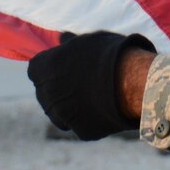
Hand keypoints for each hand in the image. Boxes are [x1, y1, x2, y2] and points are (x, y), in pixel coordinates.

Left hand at [27, 31, 154, 139]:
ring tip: (93, 96)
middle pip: (46, 93)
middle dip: (59, 89)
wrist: (132, 81)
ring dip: (70, 107)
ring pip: (60, 114)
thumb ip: (69, 44)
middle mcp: (46, 95)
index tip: (65, 67)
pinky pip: (81, 125)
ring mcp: (62, 116)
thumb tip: (62, 38)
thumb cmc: (108, 54)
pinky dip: (89, 119)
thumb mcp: (86, 41)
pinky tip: (104, 108)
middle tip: (82, 82)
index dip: (51, 68)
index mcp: (41, 69)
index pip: (36, 69)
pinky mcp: (82, 131)